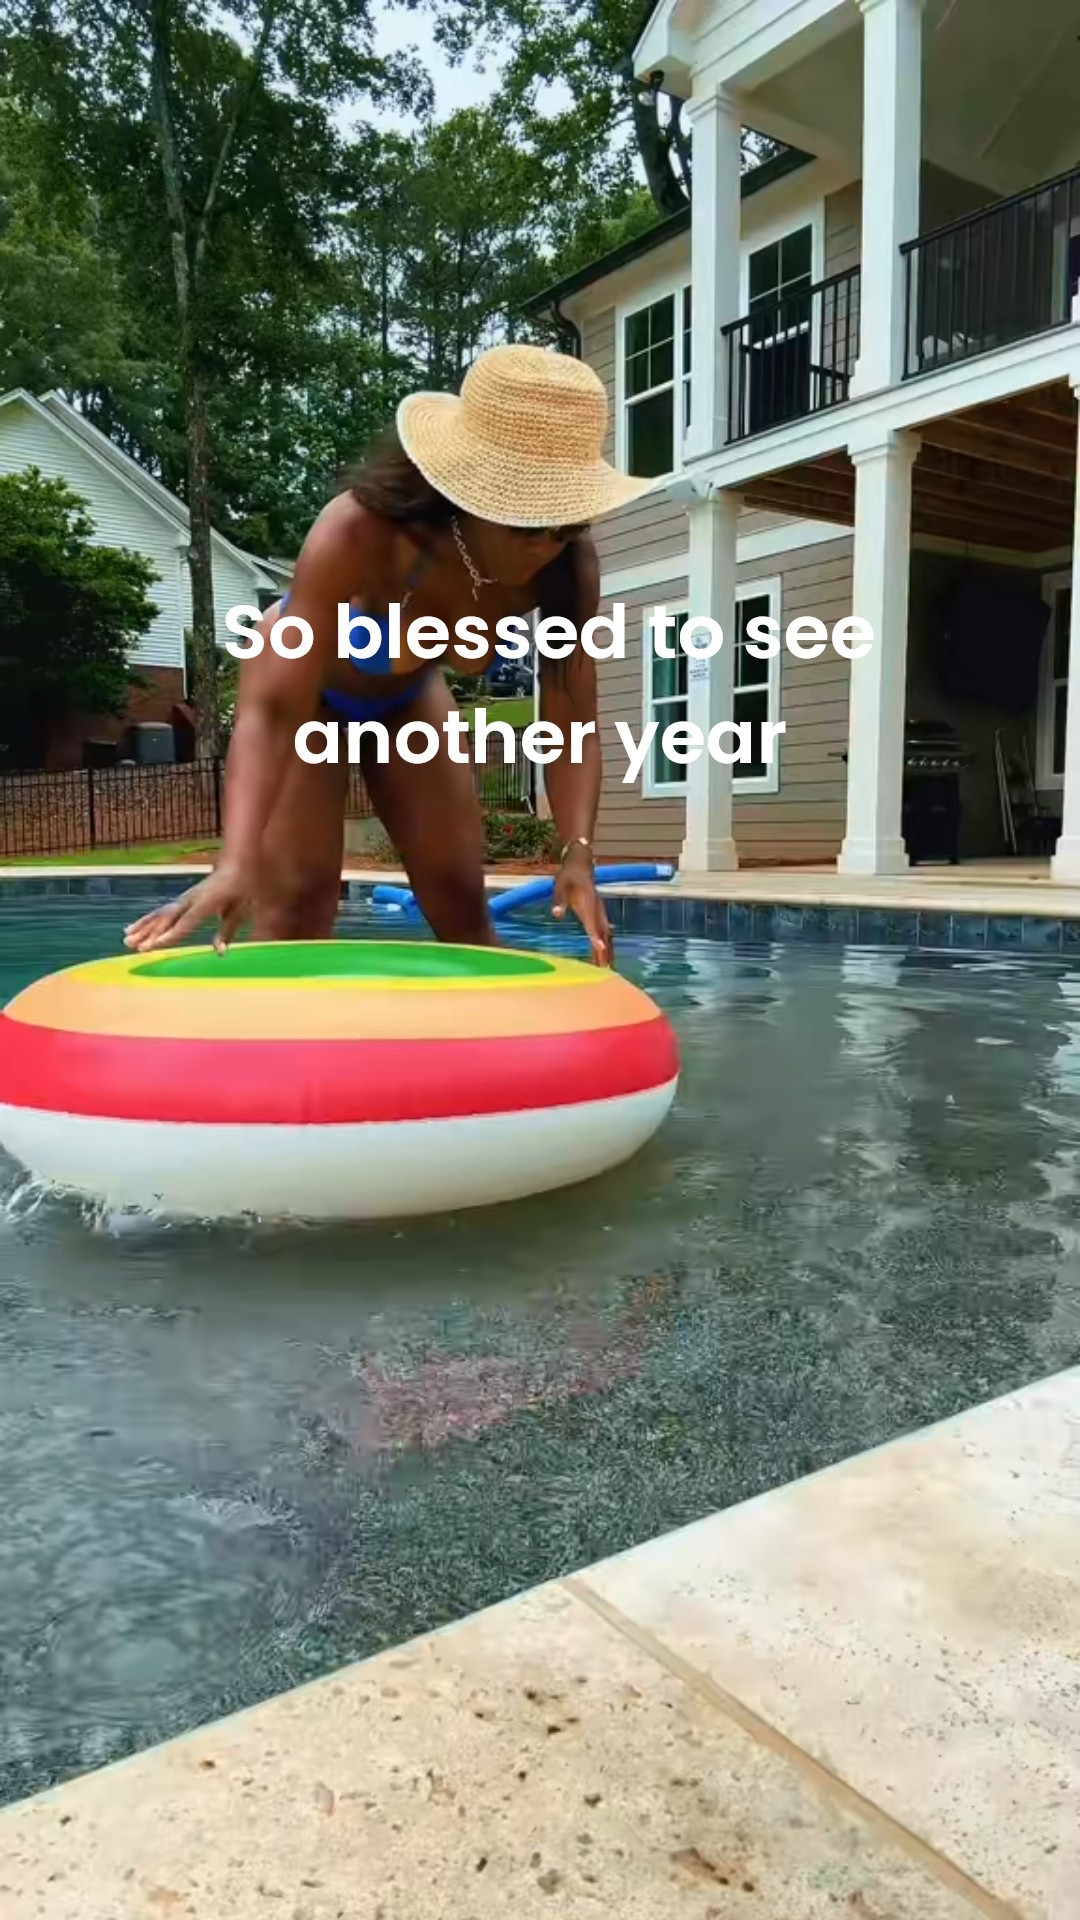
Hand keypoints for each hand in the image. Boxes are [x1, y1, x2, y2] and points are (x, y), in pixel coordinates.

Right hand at [123, 863, 252, 953]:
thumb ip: (229, 930)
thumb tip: (220, 952)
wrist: (239, 860)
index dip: (169, 935)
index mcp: (207, 902)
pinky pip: (162, 910)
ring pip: (160, 914)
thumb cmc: (244, 886)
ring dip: (143, 927)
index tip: (153, 946)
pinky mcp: (183, 898)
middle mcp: (191, 899)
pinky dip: (147, 919)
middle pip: (167, 918)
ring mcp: (185, 897)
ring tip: (126, 939)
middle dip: (149, 933)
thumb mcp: (243, 909)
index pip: (185, 923)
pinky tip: (134, 927)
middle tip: (133, 946)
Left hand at [551, 848, 612, 966]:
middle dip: (604, 949)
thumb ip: (558, 900)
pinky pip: (604, 932)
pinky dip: (605, 944)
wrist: (580, 866)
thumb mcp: (559, 886)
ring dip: (607, 949)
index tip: (599, 948)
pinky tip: (603, 955)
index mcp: (588, 902)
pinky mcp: (599, 915)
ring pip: (606, 934)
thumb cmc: (568, 877)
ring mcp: (600, 912)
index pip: (592, 922)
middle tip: (606, 968)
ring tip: (608, 967)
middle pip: (603, 932)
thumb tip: (556, 914)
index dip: (595, 935)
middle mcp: (597, 909)